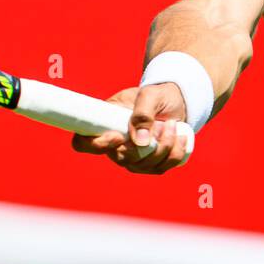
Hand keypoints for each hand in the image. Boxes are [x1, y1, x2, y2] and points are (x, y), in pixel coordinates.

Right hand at [69, 84, 190, 173]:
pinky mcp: (150, 164)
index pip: (83, 143)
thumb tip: (139, 142)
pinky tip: (180, 137)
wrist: (176, 102)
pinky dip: (175, 154)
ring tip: (172, 124)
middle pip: (121, 159)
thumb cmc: (156, 96)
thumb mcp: (150, 95)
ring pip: (144, 165)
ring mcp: (132, 158)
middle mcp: (115, 146)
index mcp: (104, 124)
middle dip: (146, 145)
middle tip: (162, 125)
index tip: (118, 136)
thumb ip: (143, 113)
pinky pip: (161, 168)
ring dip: (164, 146)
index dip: (95, 145)